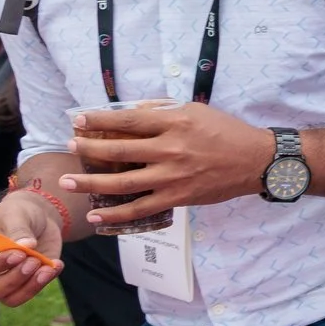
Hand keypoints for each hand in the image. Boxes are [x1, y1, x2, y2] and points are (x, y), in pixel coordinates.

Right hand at [0, 190, 66, 307]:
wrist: (36, 219)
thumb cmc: (16, 214)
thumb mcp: (16, 215)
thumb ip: (18, 230)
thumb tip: (26, 246)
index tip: (18, 254)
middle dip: (13, 279)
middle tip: (34, 261)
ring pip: (8, 298)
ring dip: (30, 285)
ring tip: (48, 266)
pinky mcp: (19, 286)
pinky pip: (26, 295)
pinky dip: (42, 283)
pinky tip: (55, 266)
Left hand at [63, 102, 276, 227]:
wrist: (256, 160)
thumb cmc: (227, 132)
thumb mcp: (197, 110)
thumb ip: (164, 110)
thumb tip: (132, 112)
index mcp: (175, 123)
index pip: (127, 120)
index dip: (99, 121)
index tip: (78, 120)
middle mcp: (171, 149)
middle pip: (118, 151)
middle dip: (88, 149)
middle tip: (70, 146)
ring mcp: (173, 176)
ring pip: (122, 183)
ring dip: (90, 184)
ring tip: (68, 182)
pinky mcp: (178, 197)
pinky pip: (140, 209)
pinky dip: (115, 215)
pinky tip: (96, 216)